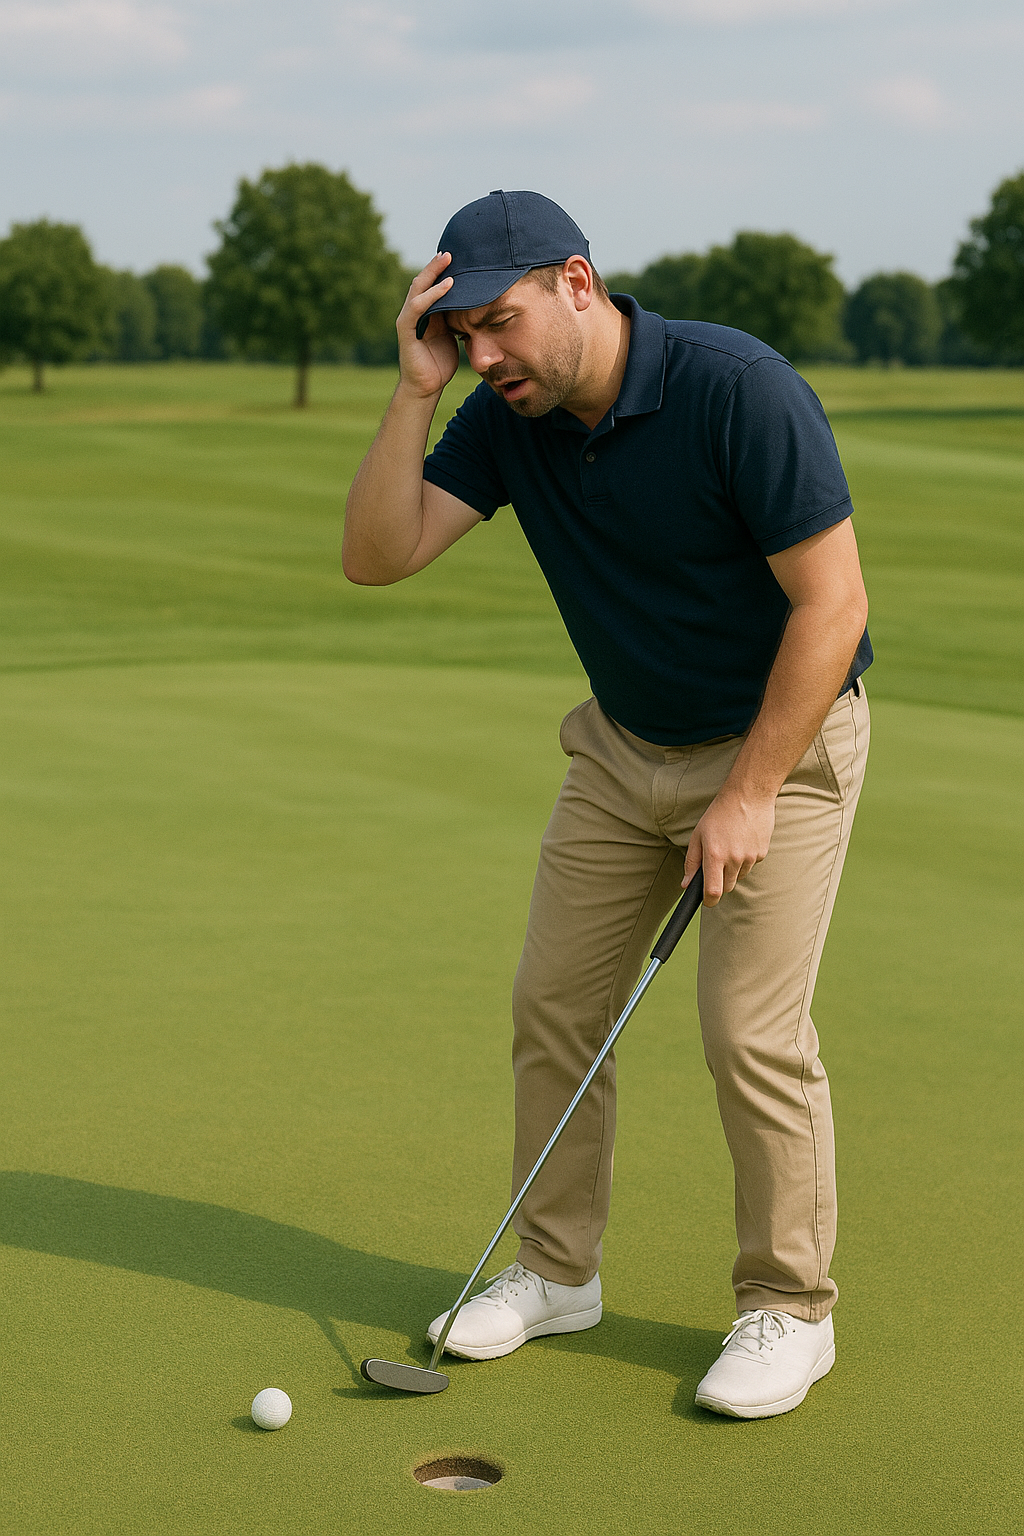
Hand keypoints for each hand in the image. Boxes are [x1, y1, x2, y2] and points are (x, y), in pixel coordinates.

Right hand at [396, 253, 459, 398]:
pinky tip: (447, 286)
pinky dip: (432, 295)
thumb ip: (459, 320)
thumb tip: (478, 305)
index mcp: (426, 312)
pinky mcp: (405, 329)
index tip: (459, 257)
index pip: (432, 284)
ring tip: (447, 259)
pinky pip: (417, 307)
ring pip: (418, 288)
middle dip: (436, 265)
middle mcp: (415, 312)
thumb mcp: (454, 336)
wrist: (426, 387)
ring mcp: (408, 319)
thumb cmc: (440, 364)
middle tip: (452, 251)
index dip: (442, 271)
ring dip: (433, 273)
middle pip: (423, 281)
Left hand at [683, 787, 775, 906]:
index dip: (708, 901)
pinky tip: (742, 841)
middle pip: (727, 887)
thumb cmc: (719, 814)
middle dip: (719, 883)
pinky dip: (745, 859)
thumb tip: (686, 884)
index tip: (706, 901)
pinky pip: (750, 865)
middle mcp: (734, 859)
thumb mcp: (698, 835)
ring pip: (739, 876)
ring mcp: (750, 857)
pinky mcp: (762, 853)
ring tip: (730, 846)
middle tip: (716, 864)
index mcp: (715, 855)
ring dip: (733, 870)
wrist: (748, 796)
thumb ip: (691, 862)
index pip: (713, 891)